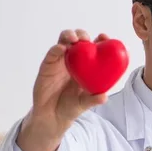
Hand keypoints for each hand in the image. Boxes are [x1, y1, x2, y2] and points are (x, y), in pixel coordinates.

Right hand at [17, 29, 108, 150]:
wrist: (52, 115)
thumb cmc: (71, 107)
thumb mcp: (84, 103)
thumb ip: (93, 99)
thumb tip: (104, 97)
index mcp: (87, 67)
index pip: (94, 48)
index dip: (100, 41)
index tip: (104, 36)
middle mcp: (74, 61)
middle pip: (78, 40)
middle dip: (82, 35)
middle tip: (85, 39)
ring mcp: (60, 61)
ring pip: (64, 42)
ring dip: (69, 36)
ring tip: (74, 39)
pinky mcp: (47, 65)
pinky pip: (52, 54)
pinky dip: (56, 49)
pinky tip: (61, 48)